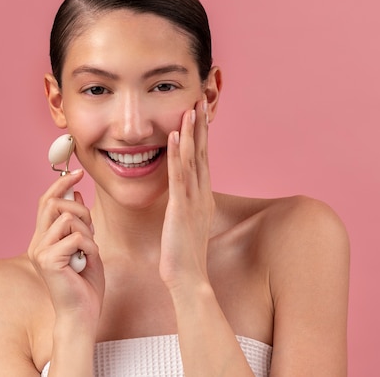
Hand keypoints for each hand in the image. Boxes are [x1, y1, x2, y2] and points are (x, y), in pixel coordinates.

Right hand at [27, 170, 104, 321]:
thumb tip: (75, 194)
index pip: (47, 201)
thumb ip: (79, 223)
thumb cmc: (85, 285)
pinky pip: (76, 237)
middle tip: (91, 229)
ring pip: (69, 219)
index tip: (77, 172)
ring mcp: (40, 251)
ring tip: (88, 253)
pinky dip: (89, 247)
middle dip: (80, 210)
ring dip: (88, 233)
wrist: (82, 314)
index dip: (61, 183)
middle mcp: (37, 243)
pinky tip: (86, 263)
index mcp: (43, 239)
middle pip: (54, 203)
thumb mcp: (86, 246)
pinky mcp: (47, 260)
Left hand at [159, 100, 214, 290]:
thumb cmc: (183, 255)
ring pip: (193, 159)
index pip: (202, 160)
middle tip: (200, 99)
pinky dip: (178, 154)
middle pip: (202, 153)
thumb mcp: (187, 224)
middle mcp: (202, 194)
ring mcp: (194, 200)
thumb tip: (183, 197)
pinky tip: (176, 135)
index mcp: (202, 197)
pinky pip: (180, 176)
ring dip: (192, 132)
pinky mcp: (181, 208)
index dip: (202, 135)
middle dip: (201, 126)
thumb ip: (186, 206)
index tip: (200, 113)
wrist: (188, 279)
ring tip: (190, 107)